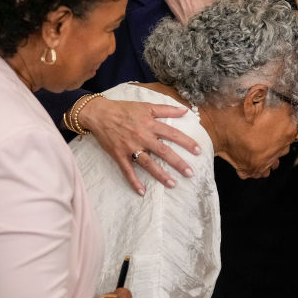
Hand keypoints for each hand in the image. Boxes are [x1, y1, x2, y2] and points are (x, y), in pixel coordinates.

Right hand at [78, 97, 199, 195]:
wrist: (99, 114)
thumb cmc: (124, 109)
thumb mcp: (146, 105)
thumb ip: (166, 109)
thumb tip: (185, 110)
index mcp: (150, 124)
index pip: (172, 134)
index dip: (186, 142)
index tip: (198, 151)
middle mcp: (142, 136)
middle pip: (163, 151)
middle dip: (178, 163)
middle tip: (190, 173)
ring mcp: (130, 147)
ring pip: (148, 163)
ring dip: (160, 175)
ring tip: (172, 184)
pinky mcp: (119, 155)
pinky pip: (127, 171)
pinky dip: (134, 182)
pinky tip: (142, 192)